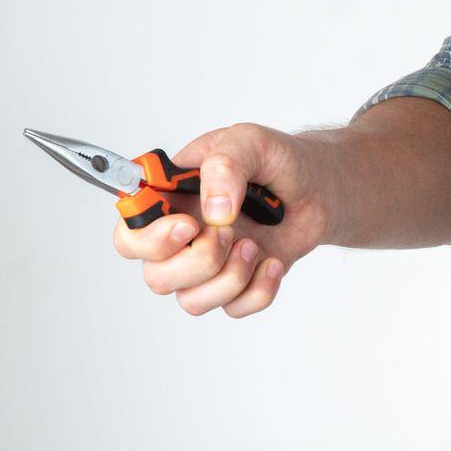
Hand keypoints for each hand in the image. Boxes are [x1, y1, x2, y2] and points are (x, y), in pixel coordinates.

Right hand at [111, 123, 334, 317]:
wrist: (320, 187)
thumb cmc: (277, 161)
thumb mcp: (251, 141)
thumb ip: (226, 165)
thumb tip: (215, 211)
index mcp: (169, 201)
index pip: (129, 234)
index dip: (147, 240)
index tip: (188, 225)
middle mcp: (181, 238)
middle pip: (156, 276)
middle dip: (198, 261)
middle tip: (230, 232)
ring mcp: (208, 264)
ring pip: (191, 300)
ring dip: (229, 278)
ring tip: (256, 246)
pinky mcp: (238, 283)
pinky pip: (233, 309)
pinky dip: (258, 291)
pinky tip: (273, 262)